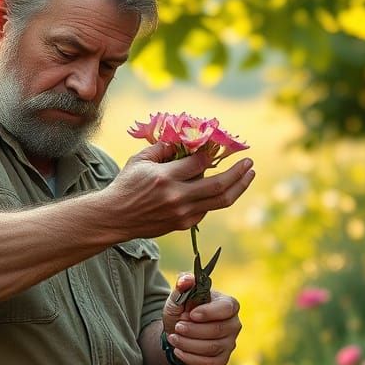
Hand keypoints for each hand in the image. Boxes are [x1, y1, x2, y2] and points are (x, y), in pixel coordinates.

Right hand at [106, 140, 254, 240]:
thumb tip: (185, 140)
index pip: (199, 162)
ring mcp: (182, 213)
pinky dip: (215, 199)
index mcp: (165, 178)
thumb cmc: (125, 186)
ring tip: (248, 175)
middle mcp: (177, 197)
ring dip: (238, 187)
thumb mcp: (139, 160)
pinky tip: (220, 189)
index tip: (218, 146)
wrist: (114, 218)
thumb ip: (162, 148)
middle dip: (238, 172)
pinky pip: (207, 210)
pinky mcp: (182, 224)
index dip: (212, 153)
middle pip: (218, 185)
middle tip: (249, 162)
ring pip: (220, 201)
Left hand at [161, 274, 241, 364]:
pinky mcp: (222, 360)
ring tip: (173, 337)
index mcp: (228, 304)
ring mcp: (230, 344)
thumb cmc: (182, 311)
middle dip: (193, 330)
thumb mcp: (178, 297)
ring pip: (212, 348)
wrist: (178, 334)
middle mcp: (234, 324)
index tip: (191, 314)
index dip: (209, 312)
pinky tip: (178, 351)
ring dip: (188, 344)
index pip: (227, 308)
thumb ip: (182, 286)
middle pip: (218, 330)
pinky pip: (210, 364)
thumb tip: (186, 280)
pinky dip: (191, 358)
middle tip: (177, 326)